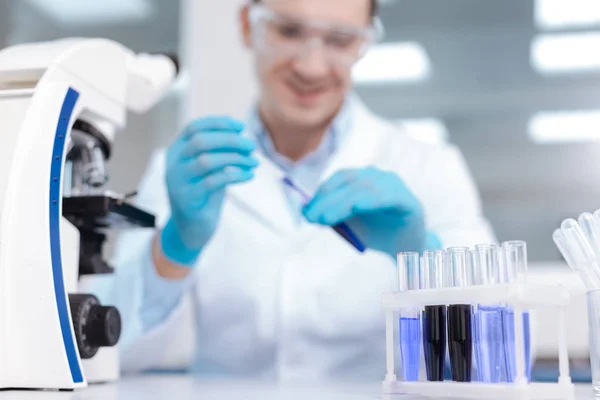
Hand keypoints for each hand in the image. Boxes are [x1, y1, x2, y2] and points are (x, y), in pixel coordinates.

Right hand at [161, 116, 257, 265]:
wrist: (192, 228)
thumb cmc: (204, 193)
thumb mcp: (209, 167)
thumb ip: (218, 150)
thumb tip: (240, 133)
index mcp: (176, 151)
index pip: (194, 127)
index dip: (218, 123)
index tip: (241, 127)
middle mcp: (173, 164)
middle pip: (201, 141)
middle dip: (230, 140)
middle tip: (251, 146)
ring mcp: (178, 181)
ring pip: (206, 161)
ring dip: (235, 158)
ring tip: (254, 161)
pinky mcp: (187, 199)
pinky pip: (213, 182)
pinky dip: (235, 176)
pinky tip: (249, 175)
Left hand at [302, 167, 435, 257]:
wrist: (407, 251)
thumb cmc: (377, 234)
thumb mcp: (348, 224)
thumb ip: (330, 215)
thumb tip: (304, 210)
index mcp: (366, 179)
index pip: (341, 177)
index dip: (323, 191)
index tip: (307, 209)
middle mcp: (381, 178)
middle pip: (350, 181)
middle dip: (327, 199)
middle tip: (311, 217)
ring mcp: (396, 187)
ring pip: (364, 189)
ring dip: (342, 204)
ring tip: (325, 219)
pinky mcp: (408, 202)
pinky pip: (388, 197)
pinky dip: (371, 200)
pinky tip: (357, 206)